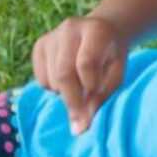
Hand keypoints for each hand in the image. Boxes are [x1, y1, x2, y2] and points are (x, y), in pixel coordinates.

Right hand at [32, 15, 128, 133]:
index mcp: (96, 30)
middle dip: (72, 100)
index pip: (86, 64)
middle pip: (63, 73)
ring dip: (65, 94)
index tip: (93, 103)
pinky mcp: (39, 45)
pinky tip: (68, 80)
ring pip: (50, 78)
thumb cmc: (112, 57)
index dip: (89, 86)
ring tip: (81, 89)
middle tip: (81, 118)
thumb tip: (79, 128)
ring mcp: (52, 36)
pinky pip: (40, 78)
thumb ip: (101, 96)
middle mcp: (70, 29)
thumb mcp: (117, 73)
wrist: (103, 31)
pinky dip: (53, 87)